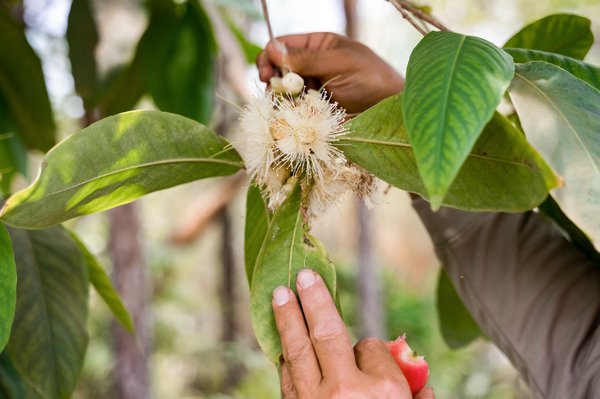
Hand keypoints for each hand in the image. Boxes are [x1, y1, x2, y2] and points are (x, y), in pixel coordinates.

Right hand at [257, 32, 404, 113]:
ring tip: (283, 108)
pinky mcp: (314, 109)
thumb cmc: (371, 78)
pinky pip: (294, 110)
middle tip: (271, 92)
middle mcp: (311, 65)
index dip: (270, 56)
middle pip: (278, 70)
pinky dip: (289, 114)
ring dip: (280, 100)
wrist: (390, 108)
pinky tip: (291, 118)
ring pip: (284, 92)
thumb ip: (307, 58)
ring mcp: (312, 88)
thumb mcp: (340, 63)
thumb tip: (272, 49)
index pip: (283, 45)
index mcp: (317, 45)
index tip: (266, 73)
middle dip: (272, 81)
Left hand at [272, 268, 434, 398]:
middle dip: (314, 300)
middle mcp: (346, 391)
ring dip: (287, 320)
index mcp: (384, 390)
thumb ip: (417, 394)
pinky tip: (284, 346)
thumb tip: (424, 383)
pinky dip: (286, 361)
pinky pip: (288, 381)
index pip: (373, 347)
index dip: (372, 350)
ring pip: (298, 351)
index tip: (372, 357)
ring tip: (279, 295)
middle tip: (303, 275)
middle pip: (327, 333)